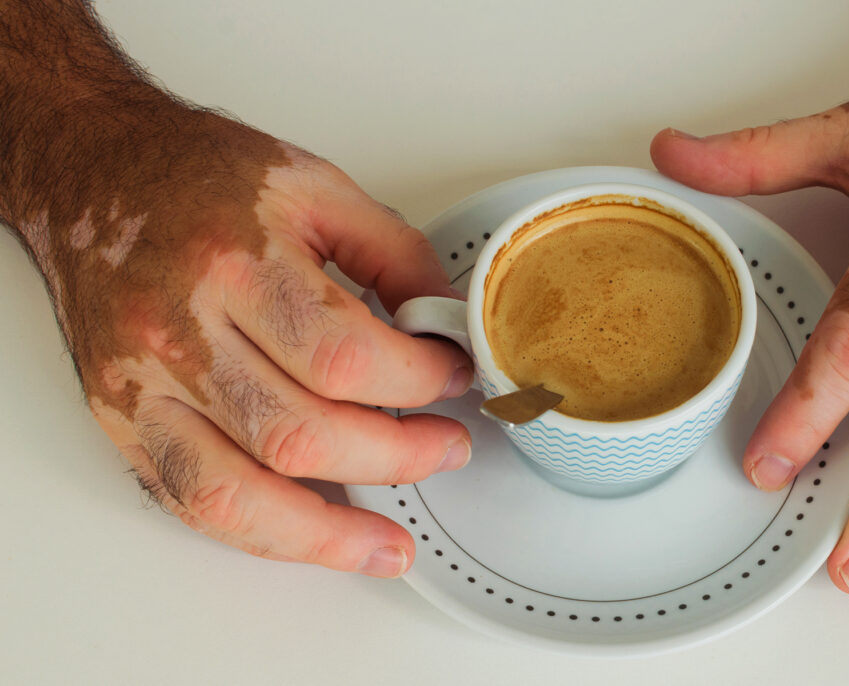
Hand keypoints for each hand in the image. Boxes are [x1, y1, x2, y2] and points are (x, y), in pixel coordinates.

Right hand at [30, 109, 473, 576]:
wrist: (94, 175)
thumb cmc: (197, 175)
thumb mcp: (316, 187)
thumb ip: (395, 255)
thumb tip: (447, 326)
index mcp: (236, 264)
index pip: (342, 355)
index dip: (418, 380)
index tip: (452, 376)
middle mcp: (182, 334)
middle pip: (300, 435)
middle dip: (397, 457)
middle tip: (446, 447)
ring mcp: (145, 387)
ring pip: (238, 495)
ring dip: (329, 534)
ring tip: (389, 544)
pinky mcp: (124, 422)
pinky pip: (193, 503)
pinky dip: (263, 535)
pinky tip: (318, 538)